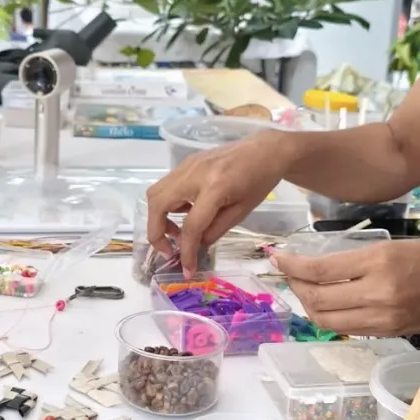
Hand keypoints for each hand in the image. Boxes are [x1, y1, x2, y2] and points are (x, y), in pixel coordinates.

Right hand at [146, 133, 290, 273]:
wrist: (264, 150)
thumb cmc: (259, 181)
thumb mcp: (241, 212)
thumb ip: (215, 230)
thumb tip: (194, 245)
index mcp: (215, 188)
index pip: (191, 226)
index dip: (186, 252)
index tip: (187, 269)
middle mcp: (194, 174)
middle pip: (158, 204)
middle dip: (156, 232)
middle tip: (168, 249)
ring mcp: (187, 165)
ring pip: (155, 193)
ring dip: (159, 217)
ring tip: (178, 231)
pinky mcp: (186, 163)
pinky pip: (166, 186)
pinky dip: (168, 204)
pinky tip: (185, 212)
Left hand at [275, 239, 419, 336]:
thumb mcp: (394, 245)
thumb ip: (356, 259)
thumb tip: (318, 267)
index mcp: (379, 263)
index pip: (320, 270)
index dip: (291, 266)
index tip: (276, 258)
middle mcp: (378, 294)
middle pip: (317, 298)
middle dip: (295, 286)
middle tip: (289, 273)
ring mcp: (383, 318)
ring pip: (327, 320)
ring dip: (308, 305)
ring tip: (304, 289)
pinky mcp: (389, 333)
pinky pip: (347, 328)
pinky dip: (330, 317)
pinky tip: (327, 303)